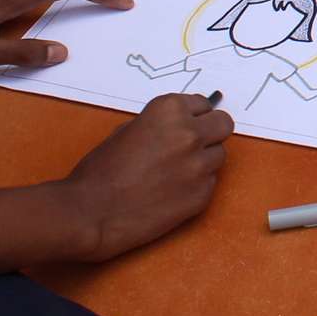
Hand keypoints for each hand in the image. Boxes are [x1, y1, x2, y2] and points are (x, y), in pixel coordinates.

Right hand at [56, 93, 233, 262]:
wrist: (92, 212)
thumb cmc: (100, 170)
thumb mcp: (126, 131)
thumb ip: (158, 125)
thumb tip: (176, 127)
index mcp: (169, 111)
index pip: (203, 104)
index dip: (193, 116)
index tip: (187, 124)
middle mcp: (190, 134)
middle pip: (223, 124)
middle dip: (210, 132)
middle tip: (193, 144)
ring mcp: (199, 166)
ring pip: (219, 155)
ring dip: (203, 160)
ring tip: (174, 172)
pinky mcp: (203, 195)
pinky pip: (210, 182)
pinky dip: (196, 185)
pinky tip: (171, 192)